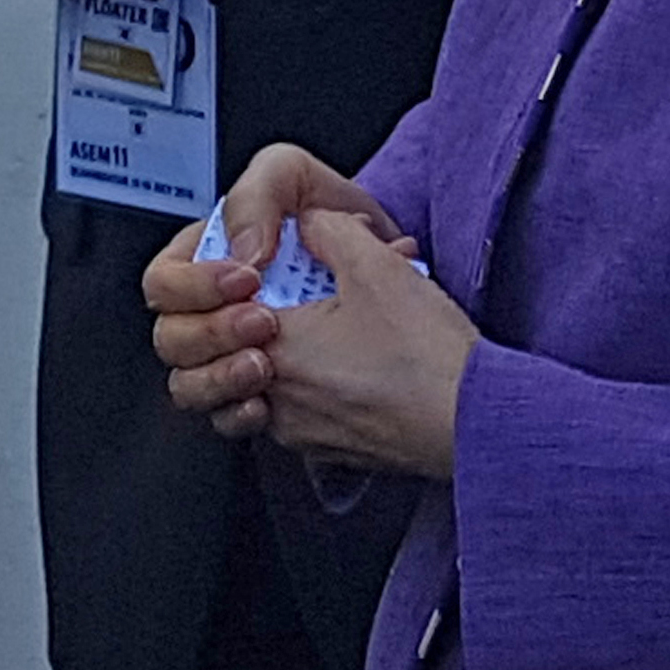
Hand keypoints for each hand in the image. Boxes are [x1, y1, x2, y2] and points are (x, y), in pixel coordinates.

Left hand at [150, 149, 473, 479]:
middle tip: (252, 306)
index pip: (198, 317)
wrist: (477, 422)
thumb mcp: (379, 267)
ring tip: (275, 340)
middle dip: (212, 331)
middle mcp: (273, 398)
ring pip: (225, 402)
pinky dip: (276, 393)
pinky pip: (270, 421)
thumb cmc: (431, 359)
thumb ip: (331, 230)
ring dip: (237, 368)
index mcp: (274, 349)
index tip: (248, 274)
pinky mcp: (321, 448)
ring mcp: (294, 430)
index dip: (212, 289)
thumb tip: (309, 220)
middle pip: (192, 369)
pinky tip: (309, 368)